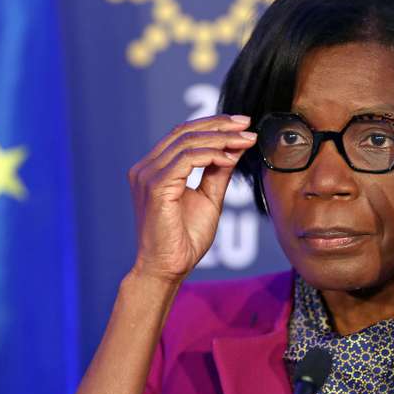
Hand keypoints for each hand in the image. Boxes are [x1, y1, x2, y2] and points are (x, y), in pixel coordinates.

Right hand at [128, 114, 256, 282]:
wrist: (168, 269)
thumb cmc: (184, 239)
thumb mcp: (208, 198)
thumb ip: (218, 171)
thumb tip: (235, 147)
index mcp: (154, 168)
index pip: (183, 134)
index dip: (213, 124)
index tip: (242, 124)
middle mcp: (146, 168)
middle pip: (184, 131)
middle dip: (220, 125)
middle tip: (247, 124)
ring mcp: (147, 176)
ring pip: (187, 142)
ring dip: (221, 138)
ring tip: (246, 141)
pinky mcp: (155, 186)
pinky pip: (186, 159)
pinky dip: (211, 155)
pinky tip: (230, 159)